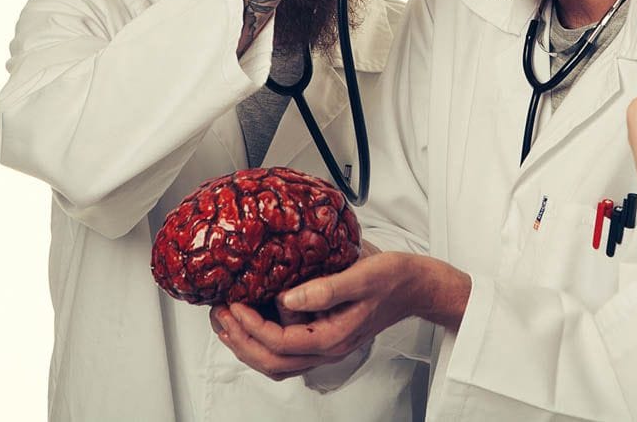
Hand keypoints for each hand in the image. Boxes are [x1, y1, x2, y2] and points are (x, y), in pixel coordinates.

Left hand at [209, 251, 469, 380]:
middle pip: (272, 362)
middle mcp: (327, 348)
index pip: (281, 343)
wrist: (416, 285)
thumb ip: (326, 288)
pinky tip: (252, 318)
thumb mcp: (362, 274)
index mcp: (334, 336)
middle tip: (219, 314)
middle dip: (240, 341)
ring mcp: (325, 345)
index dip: (252, 326)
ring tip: (227, 320)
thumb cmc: (395, 278)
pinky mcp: (324, 335)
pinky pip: (286, 350)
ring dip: (247, 343)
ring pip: (276, 362)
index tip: (234, 303)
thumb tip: (288, 297)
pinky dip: (262, 340)